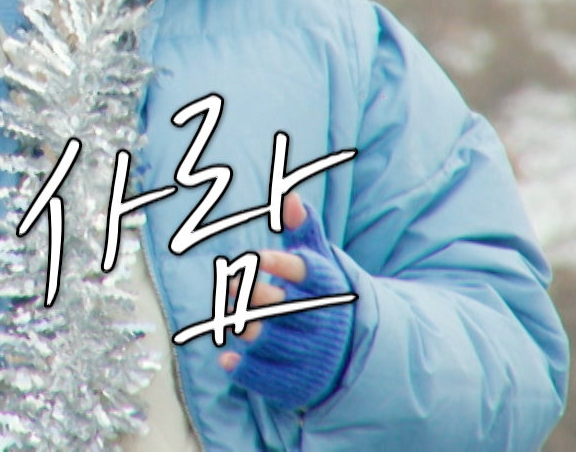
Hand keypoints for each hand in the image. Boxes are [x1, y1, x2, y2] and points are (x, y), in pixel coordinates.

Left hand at [218, 192, 356, 408]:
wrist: (349, 351)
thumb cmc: (320, 294)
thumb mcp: (319, 261)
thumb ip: (303, 230)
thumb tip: (289, 194)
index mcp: (325, 288)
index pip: (305, 273)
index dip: (279, 265)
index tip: (255, 256)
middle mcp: (318, 321)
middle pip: (280, 306)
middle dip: (251, 294)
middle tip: (229, 281)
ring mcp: (308, 353)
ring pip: (267, 339)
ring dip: (242, 326)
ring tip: (226, 313)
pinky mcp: (295, 380)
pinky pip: (265, 377)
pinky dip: (244, 369)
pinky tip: (227, 359)